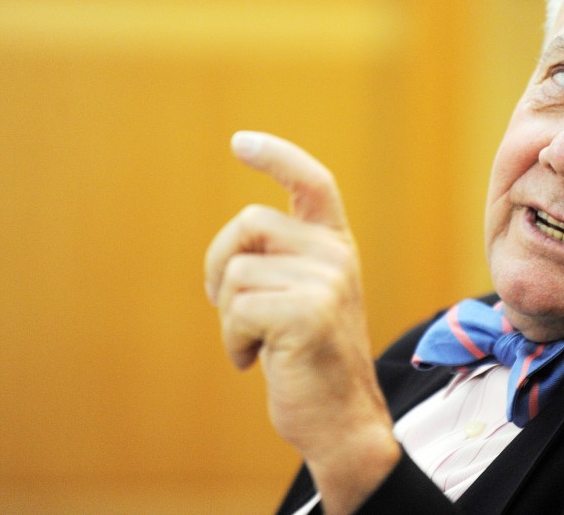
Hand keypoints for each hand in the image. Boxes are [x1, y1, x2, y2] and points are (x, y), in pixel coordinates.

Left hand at [205, 131, 399, 513]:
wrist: (342, 421)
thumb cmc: (312, 361)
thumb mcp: (306, 299)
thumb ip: (285, 262)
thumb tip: (238, 243)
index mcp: (335, 246)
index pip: (312, 182)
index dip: (276, 156)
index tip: (241, 143)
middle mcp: (335, 255)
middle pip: (248, 223)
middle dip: (221, 265)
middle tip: (232, 309)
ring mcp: (326, 282)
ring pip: (235, 271)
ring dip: (229, 316)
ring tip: (256, 344)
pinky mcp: (308, 313)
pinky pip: (236, 308)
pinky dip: (233, 341)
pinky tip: (257, 361)